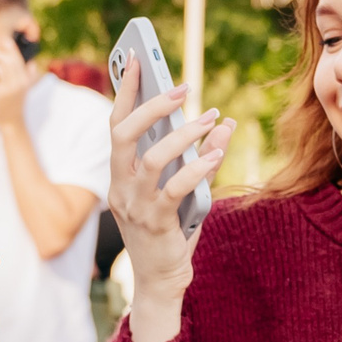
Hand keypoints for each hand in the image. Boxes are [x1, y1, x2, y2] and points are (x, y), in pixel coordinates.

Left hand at [0, 47, 36, 126]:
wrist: (12, 123)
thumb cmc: (16, 105)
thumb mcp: (25, 90)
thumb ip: (29, 76)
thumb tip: (32, 62)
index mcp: (25, 79)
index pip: (18, 58)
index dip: (11, 48)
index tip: (4, 41)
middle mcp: (18, 83)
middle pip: (6, 60)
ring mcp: (8, 89)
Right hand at [108, 69, 233, 307]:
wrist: (161, 281)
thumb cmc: (171, 232)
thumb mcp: (186, 188)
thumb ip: (201, 155)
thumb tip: (225, 122)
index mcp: (120, 174)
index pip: (116, 124)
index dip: (124, 90)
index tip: (136, 59)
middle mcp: (121, 186)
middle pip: (124, 133)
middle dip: (152, 104)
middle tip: (183, 87)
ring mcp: (135, 205)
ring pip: (152, 158)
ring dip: (183, 134)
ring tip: (210, 119)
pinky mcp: (156, 222)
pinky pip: (174, 188)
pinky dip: (197, 168)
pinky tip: (216, 155)